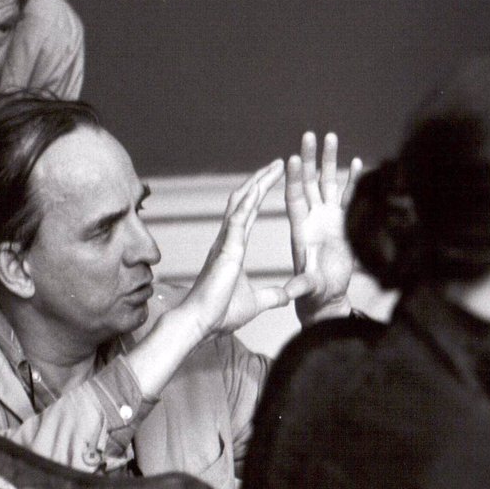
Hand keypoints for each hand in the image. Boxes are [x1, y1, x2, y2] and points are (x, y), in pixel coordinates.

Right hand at [182, 159, 294, 335]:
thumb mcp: (257, 302)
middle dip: (260, 180)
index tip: (273, 179)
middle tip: (277, 164)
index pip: (247, 213)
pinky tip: (259, 187)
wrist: (200, 324)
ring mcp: (224, 243)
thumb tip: (288, 295)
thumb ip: (273, 295)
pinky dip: (248, 202)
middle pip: (244, 201)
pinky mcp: (225, 250)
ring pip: (240, 204)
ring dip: (257, 183)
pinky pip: (237, 220)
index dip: (259, 194)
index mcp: (232, 249)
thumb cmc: (220, 314)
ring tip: (274, 167)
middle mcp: (226, 240)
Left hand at [284, 131, 361, 324]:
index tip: (293, 158)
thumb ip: (302, 285)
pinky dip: (351, 179)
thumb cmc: (313, 293)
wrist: (327, 296)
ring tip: (331, 136)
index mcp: (300, 228)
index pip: (294, 197)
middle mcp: (313, 217)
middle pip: (310, 182)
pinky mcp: (344, 222)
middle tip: (309, 134)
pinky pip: (347, 195)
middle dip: (311, 158)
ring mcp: (328, 217)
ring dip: (329, 160)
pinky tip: (356, 162)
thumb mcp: (306, 288)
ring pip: (328, 182)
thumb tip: (292, 293)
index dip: (295, 179)